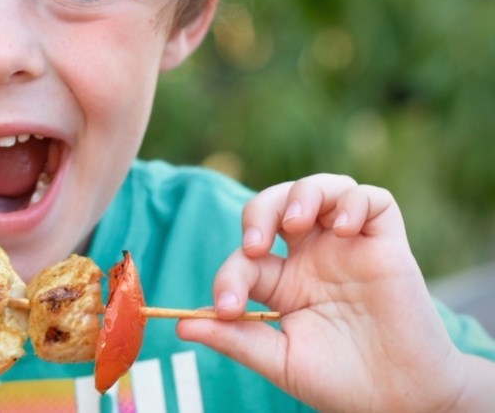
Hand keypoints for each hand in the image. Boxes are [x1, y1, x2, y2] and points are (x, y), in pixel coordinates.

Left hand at [177, 174, 474, 411]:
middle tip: (255, 245)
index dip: (229, 274)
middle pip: (276, 203)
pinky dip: (353, 201)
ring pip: (321, 188)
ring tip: (297, 223)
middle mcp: (311, 256)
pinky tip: (342, 228)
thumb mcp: (278, 361)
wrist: (398, 398)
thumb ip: (234, 339)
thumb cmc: (338, 381)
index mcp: (281, 281)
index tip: (226, 305)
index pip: (245, 257)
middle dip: (258, 212)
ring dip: (302, 194)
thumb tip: (180, 325)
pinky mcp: (386, 245)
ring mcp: (348, 246)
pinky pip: (372, 199)